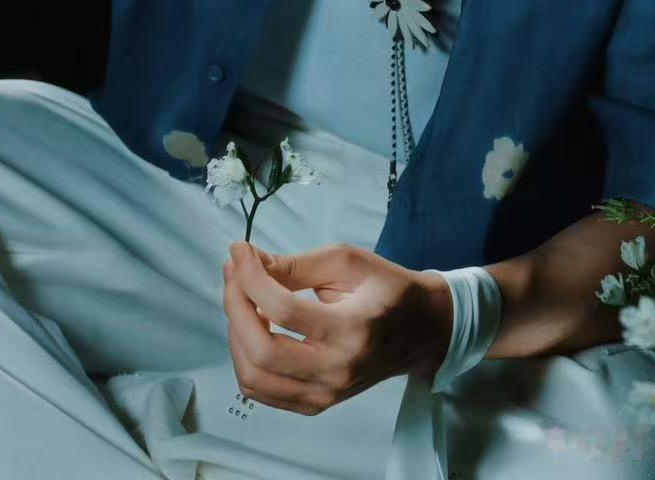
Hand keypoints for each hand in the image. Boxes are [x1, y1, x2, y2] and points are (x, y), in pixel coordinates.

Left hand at [220, 240, 452, 415]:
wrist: (421, 331)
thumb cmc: (385, 288)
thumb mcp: (347, 261)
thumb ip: (296, 264)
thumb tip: (247, 263)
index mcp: (353, 329)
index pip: (283, 311)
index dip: (250, 277)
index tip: (239, 250)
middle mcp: (338, 370)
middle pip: (262, 350)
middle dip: (235, 305)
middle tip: (234, 272)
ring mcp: (326, 394)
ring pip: (254, 377)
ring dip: (235, 333)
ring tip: (242, 299)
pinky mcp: (316, 404)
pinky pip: (262, 392)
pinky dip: (244, 360)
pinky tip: (252, 329)